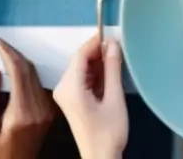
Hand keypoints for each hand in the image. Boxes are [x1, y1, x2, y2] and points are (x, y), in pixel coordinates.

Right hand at [0, 39, 56, 158]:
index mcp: (22, 112)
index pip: (18, 72)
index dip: (9, 54)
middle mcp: (39, 108)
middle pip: (29, 71)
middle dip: (15, 54)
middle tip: (1, 45)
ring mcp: (47, 109)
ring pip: (36, 75)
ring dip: (22, 61)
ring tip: (6, 53)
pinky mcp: (50, 110)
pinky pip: (40, 84)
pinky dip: (28, 73)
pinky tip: (17, 69)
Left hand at [53, 36, 127, 158]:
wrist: (100, 158)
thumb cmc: (108, 132)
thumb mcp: (114, 98)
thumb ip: (112, 69)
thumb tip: (113, 43)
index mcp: (70, 87)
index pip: (80, 55)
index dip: (97, 42)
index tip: (115, 36)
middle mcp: (62, 88)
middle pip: (79, 60)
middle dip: (98, 53)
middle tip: (120, 50)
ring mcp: (65, 94)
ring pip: (81, 68)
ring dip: (98, 63)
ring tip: (118, 62)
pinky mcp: (70, 99)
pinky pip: (82, 78)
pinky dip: (95, 74)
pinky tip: (109, 75)